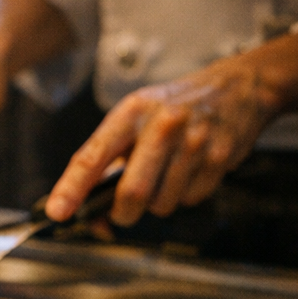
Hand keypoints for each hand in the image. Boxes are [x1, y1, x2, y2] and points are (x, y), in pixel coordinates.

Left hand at [46, 61, 279, 224]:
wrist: (239, 85)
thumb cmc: (175, 105)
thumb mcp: (136, 115)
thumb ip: (109, 156)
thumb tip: (84, 203)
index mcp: (131, 113)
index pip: (93, 156)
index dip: (71, 188)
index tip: (58, 212)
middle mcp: (162, 125)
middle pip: (132, 192)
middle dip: (122, 213)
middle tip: (122, 211)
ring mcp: (194, 142)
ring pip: (162, 203)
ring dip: (156, 202)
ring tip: (165, 176)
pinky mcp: (220, 157)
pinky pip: (190, 199)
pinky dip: (183, 196)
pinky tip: (189, 171)